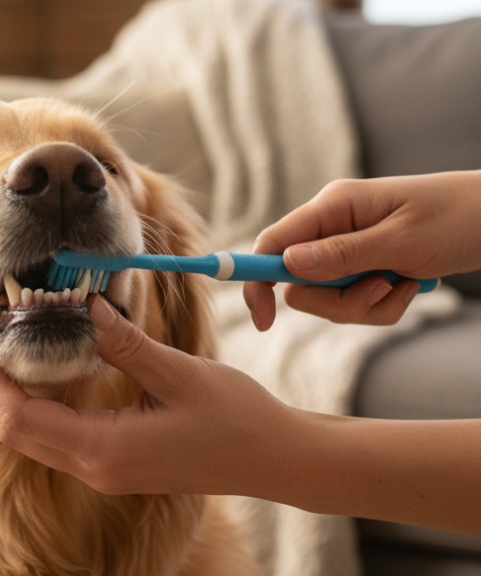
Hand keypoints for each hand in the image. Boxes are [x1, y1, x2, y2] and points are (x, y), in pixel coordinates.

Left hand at [0, 296, 480, 536]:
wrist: (276, 460)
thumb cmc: (238, 418)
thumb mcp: (178, 372)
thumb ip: (124, 342)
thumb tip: (87, 306)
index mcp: (105, 449)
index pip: (18, 417)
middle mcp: (96, 468)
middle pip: (16, 431)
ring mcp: (106, 471)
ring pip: (34, 437)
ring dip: (10, 394)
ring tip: (2, 347)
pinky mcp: (117, 465)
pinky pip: (58, 438)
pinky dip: (37, 405)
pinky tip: (40, 372)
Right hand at [245, 171, 480, 329]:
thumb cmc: (461, 218)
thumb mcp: (402, 241)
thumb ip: (342, 256)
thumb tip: (288, 265)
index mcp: (334, 206)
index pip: (272, 244)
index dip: (257, 281)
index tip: (262, 320)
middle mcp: (333, 226)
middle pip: (299, 283)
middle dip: (337, 302)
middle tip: (379, 292)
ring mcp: (349, 247)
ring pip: (327, 298)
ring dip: (365, 305)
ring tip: (405, 286)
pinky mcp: (366, 266)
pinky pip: (354, 301)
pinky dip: (383, 305)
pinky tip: (412, 286)